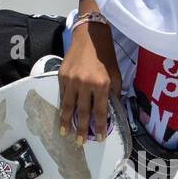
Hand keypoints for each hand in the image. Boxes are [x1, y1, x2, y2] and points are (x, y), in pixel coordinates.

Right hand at [58, 21, 120, 145]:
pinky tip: (62, 115)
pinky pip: (62, 95)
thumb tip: (111, 110)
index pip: (100, 111)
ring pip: (67, 106)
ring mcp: (71, 80)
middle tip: (80, 142)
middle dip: (81, 129)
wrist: (90, 36)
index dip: (100, 126)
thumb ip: (113, 92)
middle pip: (82, 112)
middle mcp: (85, 83)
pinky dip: (62, 106)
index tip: (99, 138)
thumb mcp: (115, 74)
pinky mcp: (61, 75)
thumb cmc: (105, 56)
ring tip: (65, 133)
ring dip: (66, 121)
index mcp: (101, 84)